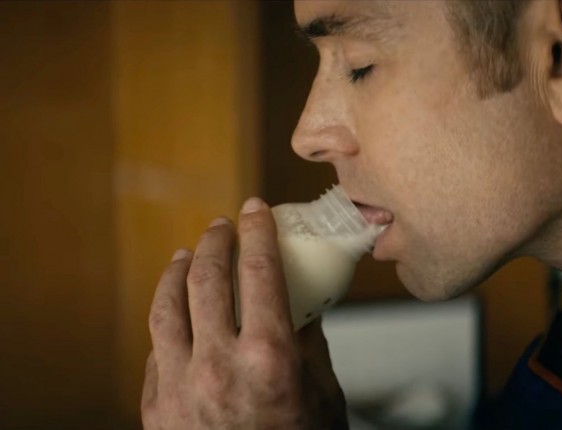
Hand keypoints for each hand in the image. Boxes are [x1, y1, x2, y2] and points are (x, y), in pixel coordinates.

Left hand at [141, 198, 347, 429]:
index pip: (260, 270)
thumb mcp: (324, 394)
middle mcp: (220, 364)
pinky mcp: (157, 408)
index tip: (255, 211)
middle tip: (222, 227)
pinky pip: (156, 349)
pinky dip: (167, 322)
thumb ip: (310, 341)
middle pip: (207, 278)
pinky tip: (176, 314)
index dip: (257, 231)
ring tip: (185, 256)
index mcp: (270, 357)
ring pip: (166, 306)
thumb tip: (300, 301)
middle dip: (215, 241)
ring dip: (176, 272)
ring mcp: (181, 386)